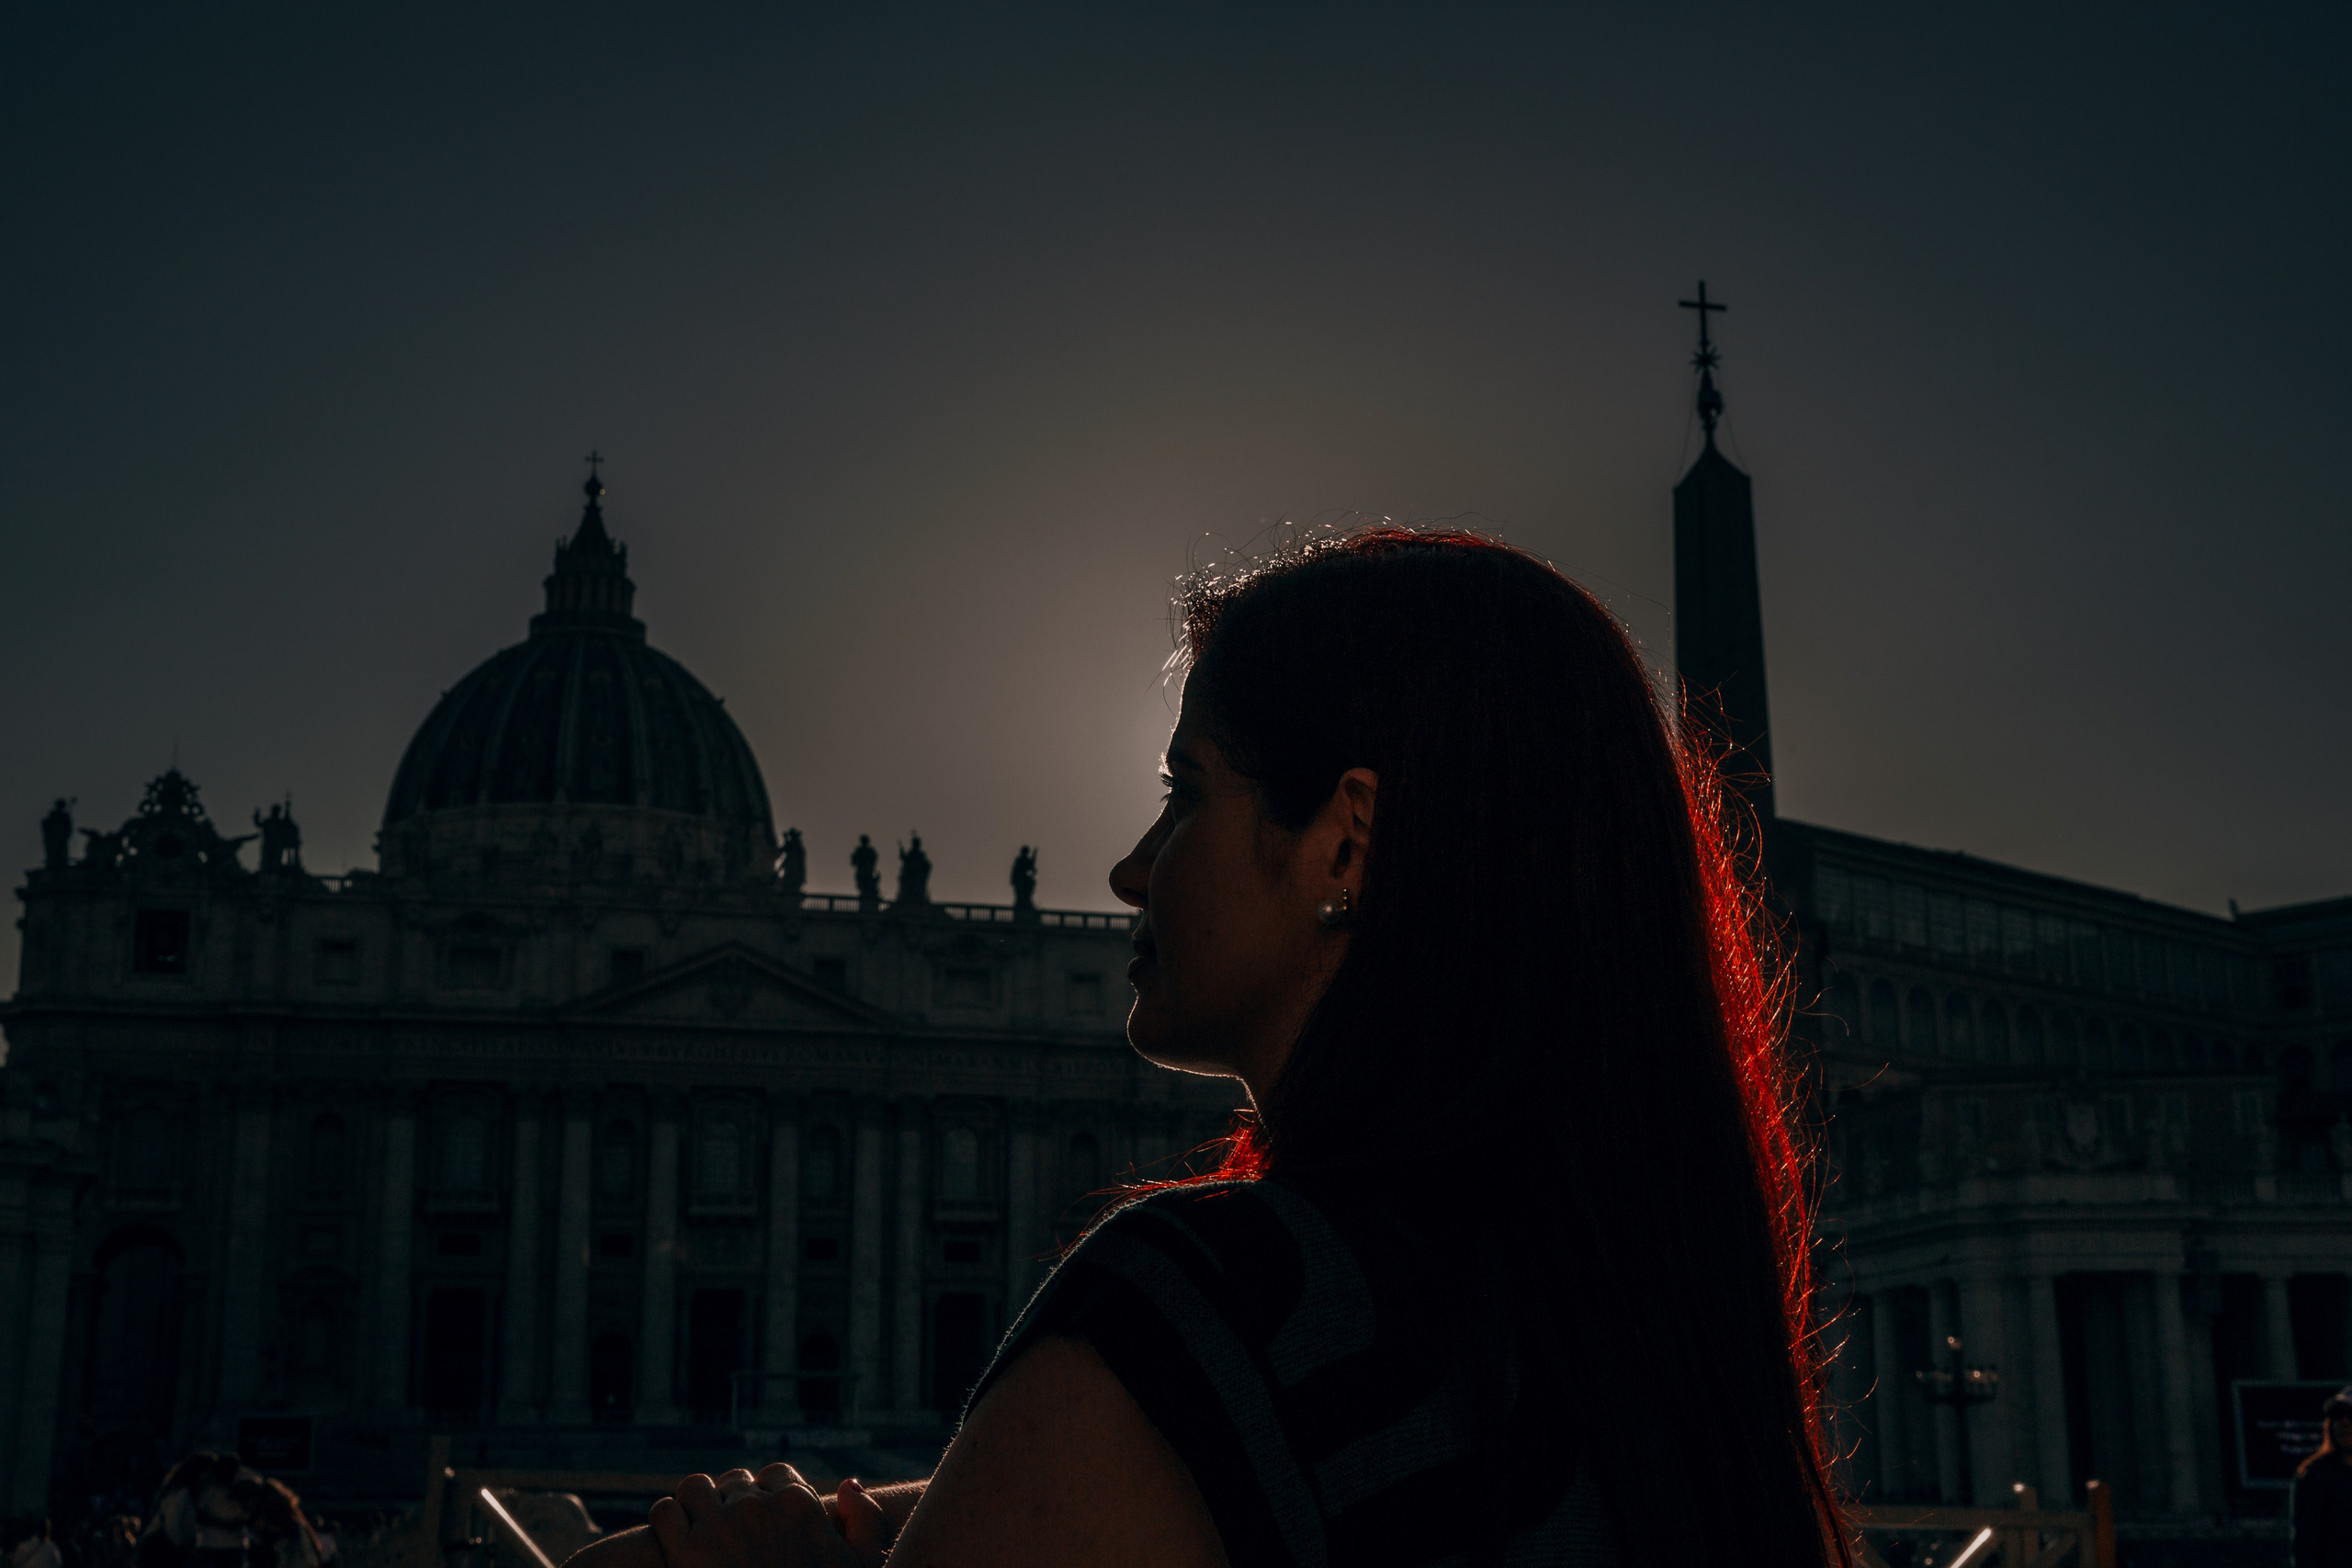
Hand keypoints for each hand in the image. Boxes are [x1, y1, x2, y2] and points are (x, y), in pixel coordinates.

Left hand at [647, 1467, 889, 1567]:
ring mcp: (718, 1527)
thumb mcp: (861, 1567)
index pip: (774, 1475)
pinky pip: (665, 1512)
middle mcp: (758, 1507)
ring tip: (699, 1531)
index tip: (761, 1522)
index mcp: (800, 1505)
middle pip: (734, 1480)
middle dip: (731, 1502)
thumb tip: (847, 1484)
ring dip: (696, 1504)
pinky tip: (675, 1542)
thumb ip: (865, 1520)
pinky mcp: (683, 1553)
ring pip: (695, 1487)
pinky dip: (668, 1521)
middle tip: (730, 1534)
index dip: (767, 1497)